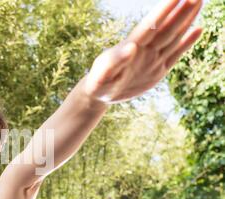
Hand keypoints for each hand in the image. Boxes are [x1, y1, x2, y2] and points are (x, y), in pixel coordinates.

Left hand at [83, 0, 203, 103]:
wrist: (100, 93)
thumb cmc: (98, 83)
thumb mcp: (102, 75)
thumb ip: (114, 62)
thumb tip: (131, 47)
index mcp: (131, 48)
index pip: (150, 26)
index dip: (162, 11)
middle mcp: (145, 50)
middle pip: (166, 27)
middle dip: (180, 11)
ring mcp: (152, 59)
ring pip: (173, 36)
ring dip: (185, 20)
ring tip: (198, 2)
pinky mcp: (157, 70)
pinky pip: (175, 54)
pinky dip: (186, 42)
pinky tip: (197, 29)